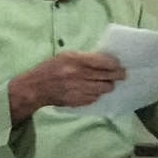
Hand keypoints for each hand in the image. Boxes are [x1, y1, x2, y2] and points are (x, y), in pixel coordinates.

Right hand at [8, 51, 125, 122]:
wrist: (35, 88)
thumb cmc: (50, 69)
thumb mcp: (65, 56)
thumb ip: (84, 58)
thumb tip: (105, 61)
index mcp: (75, 60)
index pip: (104, 62)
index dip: (115, 64)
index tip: (119, 65)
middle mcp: (78, 75)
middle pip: (108, 77)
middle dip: (117, 76)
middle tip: (122, 75)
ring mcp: (78, 89)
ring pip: (104, 89)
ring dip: (107, 86)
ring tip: (107, 83)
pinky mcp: (77, 100)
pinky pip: (95, 98)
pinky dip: (96, 94)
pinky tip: (92, 91)